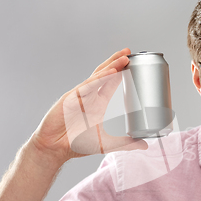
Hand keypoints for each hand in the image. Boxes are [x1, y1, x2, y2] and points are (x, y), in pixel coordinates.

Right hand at [30, 48, 147, 162]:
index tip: (134, 62)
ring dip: (111, 66)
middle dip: (116, 62)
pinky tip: (110, 73)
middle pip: (105, 73)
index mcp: (99, 103)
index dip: (122, 71)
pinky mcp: (71, 99)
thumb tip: (145, 145)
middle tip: (129, 52)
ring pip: (97, 76)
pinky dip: (99, 79)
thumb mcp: (108, 143)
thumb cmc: (78, 144)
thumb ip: (126, 143)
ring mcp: (80, 96)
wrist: (56, 149)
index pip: (112, 82)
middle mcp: (90, 96)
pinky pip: (87, 86)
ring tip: (123, 58)